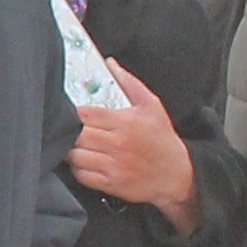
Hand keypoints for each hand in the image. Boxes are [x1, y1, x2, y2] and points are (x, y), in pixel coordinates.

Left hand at [68, 63, 198, 226]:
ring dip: (71, 151)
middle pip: (77, 135)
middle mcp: (118, 144)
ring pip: (76, 156)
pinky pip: (83, 175)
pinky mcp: (112, 183)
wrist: (177, 173)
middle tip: (70, 130)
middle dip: (70, 132)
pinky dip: (77, 169)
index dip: (73, 112)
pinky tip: (83, 162)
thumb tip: (110, 64)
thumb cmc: (162, 139)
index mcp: (125, 122)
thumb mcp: (151, 105)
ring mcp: (115, 165)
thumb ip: (129, 82)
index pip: (85, 114)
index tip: (71, 113)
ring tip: (75, 146)